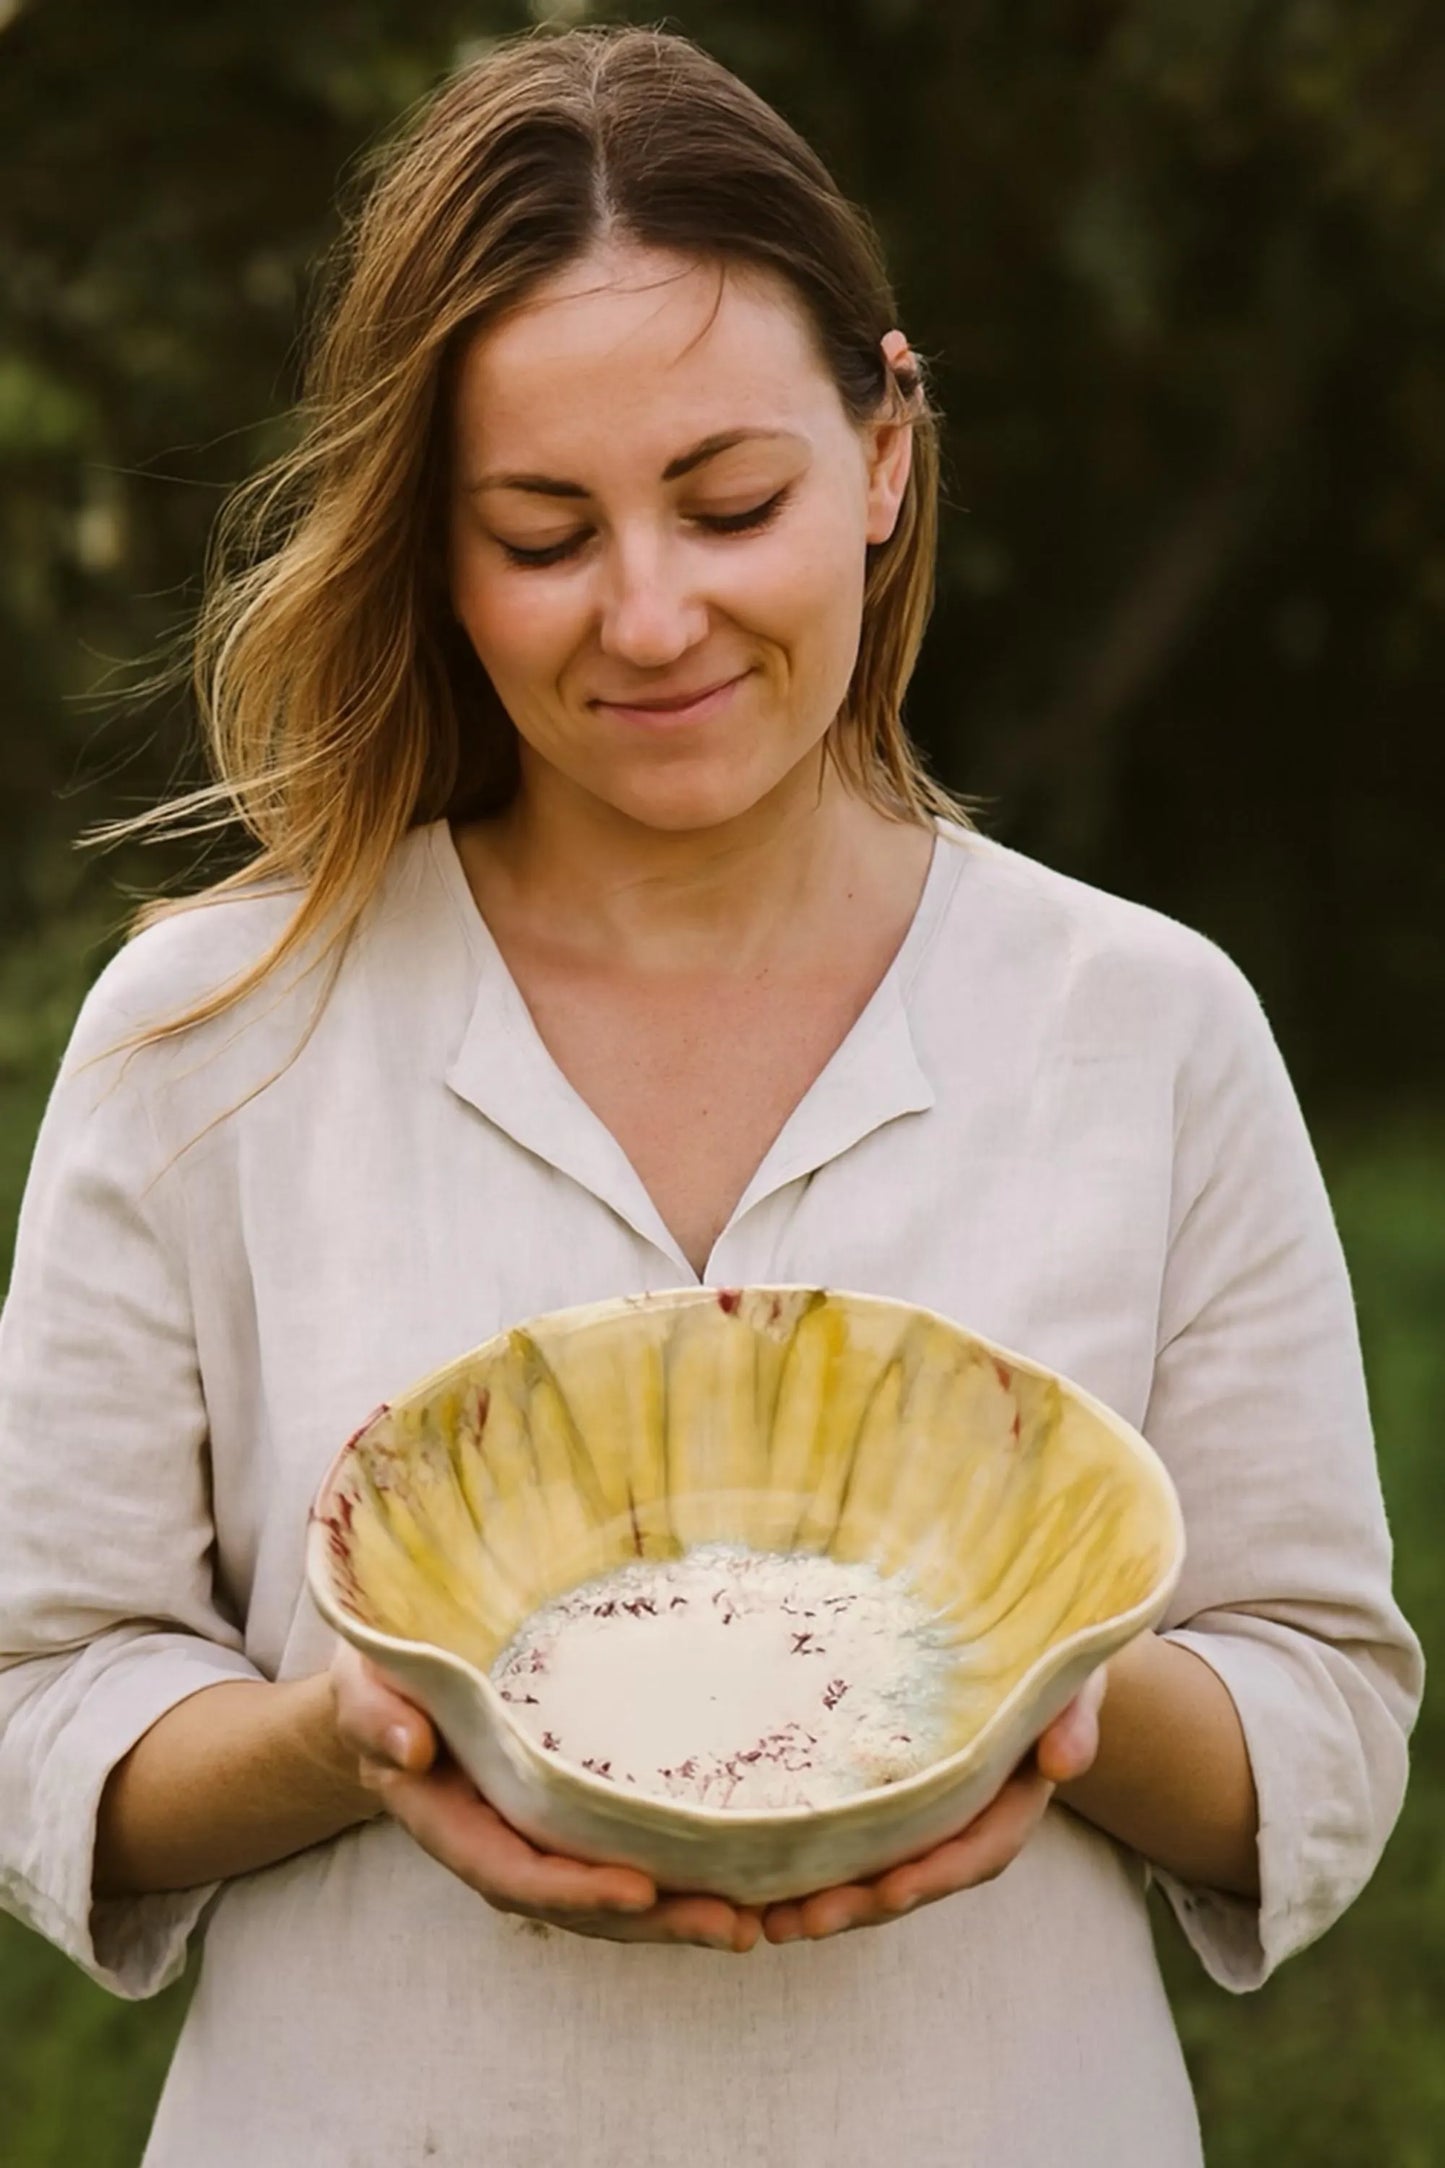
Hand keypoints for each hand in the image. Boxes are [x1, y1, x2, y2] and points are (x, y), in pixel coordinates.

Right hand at [327, 1643, 761, 1952]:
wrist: (391, 1689)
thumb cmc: (379, 1681)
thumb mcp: (365, 1685)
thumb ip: (377, 1715)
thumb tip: (410, 1748)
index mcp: (450, 1820)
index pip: (513, 1869)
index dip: (573, 1888)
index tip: (638, 1890)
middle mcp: (501, 1843)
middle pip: (578, 1902)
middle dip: (652, 1921)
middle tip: (732, 1925)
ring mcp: (538, 1838)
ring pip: (608, 1897)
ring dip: (676, 1916)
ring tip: (749, 1923)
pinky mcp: (570, 1820)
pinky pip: (621, 1860)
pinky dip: (675, 1881)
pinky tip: (737, 1884)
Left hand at [761, 1664, 1108, 1943]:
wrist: (1026, 1647)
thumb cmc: (1049, 1662)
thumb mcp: (1070, 1681)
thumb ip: (1073, 1718)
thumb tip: (1064, 1762)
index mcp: (1012, 1800)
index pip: (978, 1851)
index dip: (935, 1874)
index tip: (890, 1892)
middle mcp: (967, 1820)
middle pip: (918, 1878)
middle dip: (863, 1906)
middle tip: (802, 1923)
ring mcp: (928, 1816)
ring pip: (882, 1873)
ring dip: (831, 1902)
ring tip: (771, 1922)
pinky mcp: (892, 1800)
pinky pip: (857, 1842)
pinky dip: (819, 1868)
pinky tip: (766, 1883)